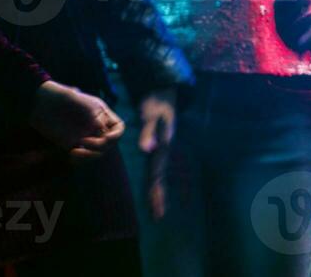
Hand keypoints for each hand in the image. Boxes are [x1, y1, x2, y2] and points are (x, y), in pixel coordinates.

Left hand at [28, 80, 124, 159]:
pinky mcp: (71, 143)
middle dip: (99, 146)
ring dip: (89, 155)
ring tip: (74, 152)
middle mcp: (96, 127)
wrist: (41, 103)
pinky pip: (81, 156)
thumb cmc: (64, 98)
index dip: (116, 135)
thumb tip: (104, 133)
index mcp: (102, 115)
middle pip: (108, 144)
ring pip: (96, 152)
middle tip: (84, 141)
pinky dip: (79, 159)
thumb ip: (96, 117)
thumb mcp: (84, 104)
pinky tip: (71, 154)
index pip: (118, 129)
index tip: (106, 138)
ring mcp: (84, 136)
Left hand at [139, 89, 177, 219]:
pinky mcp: (155, 146)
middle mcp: (162, 152)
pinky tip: (152, 185)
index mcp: (162, 148)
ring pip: (158, 174)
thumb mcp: (153, 116)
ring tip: (157, 207)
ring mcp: (159, 149)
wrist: (162, 93)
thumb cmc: (157, 104)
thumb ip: (149, 132)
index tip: (159, 209)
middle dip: (160, 197)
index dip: (158, 192)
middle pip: (160, 178)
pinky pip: (153, 167)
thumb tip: (148, 150)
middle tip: (159, 216)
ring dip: (157, 190)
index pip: (159, 175)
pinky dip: (153, 179)